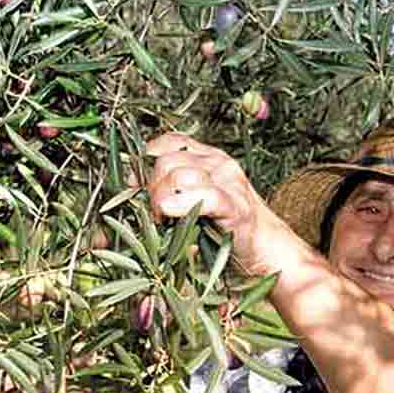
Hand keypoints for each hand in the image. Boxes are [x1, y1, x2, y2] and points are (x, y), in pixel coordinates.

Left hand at [145, 133, 279, 275]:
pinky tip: (168, 212)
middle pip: (166, 161)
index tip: (135, 186)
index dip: (145, 161)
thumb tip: (128, 188)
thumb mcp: (191, 204)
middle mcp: (218, 163)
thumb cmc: (223, 230)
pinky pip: (205, 196)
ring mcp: (229, 182)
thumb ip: (166, 192)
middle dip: (150, 189)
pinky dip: (181, 204)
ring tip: (162, 222)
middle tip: (152, 215)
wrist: (265, 250)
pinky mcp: (236, 206)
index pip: (168, 142)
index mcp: (207, 158)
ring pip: (180, 175)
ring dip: (161, 200)